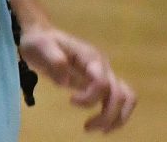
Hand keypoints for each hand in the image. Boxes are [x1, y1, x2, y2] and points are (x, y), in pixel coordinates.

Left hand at [19, 25, 136, 132]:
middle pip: (119, 93)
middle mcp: (103, 67)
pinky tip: (100, 125)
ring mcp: (103, 74)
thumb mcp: (42, 47)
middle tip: (87, 127)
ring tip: (100, 130)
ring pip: (125, 97)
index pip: (102, 82)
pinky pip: (117, 99)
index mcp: (91, 58)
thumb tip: (65, 80)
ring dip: (117, 117)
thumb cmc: (41, 42)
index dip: (90, 98)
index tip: (70, 101)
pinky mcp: (100, 83)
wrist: (42, 36)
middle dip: (108, 115)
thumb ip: (55, 60)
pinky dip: (115, 115)